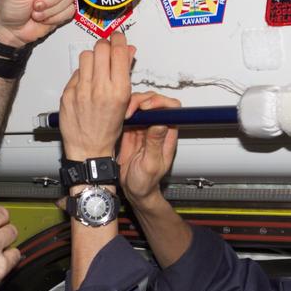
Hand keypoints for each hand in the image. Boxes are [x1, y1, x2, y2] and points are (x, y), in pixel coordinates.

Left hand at [59, 32, 134, 159]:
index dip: (119, 39)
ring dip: (92, 57)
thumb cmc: (109, 129)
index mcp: (119, 91)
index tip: (118, 37)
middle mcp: (100, 89)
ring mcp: (82, 91)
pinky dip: (82, 74)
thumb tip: (128, 51)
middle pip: (101, 48)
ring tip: (96, 67)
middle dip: (105, 45)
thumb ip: (125, 72)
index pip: (119, 51)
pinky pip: (75, 73)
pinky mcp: (68, 94)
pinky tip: (86, 82)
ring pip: (86, 56)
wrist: (89, 149)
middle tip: (107, 50)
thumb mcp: (125, 101)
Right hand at [118, 91, 179, 206]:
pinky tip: (118, 118)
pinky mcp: (131, 130)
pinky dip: (123, 111)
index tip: (147, 107)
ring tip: (124, 114)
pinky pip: (129, 114)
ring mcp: (144, 128)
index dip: (160, 102)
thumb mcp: (150, 165)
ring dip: (132, 105)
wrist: (133, 189)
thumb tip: (160, 123)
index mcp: (167, 136)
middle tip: (132, 110)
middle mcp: (157, 129)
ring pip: (141, 105)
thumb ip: (154, 144)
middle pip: (155, 102)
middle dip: (143, 100)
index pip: (171, 109)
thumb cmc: (146, 182)